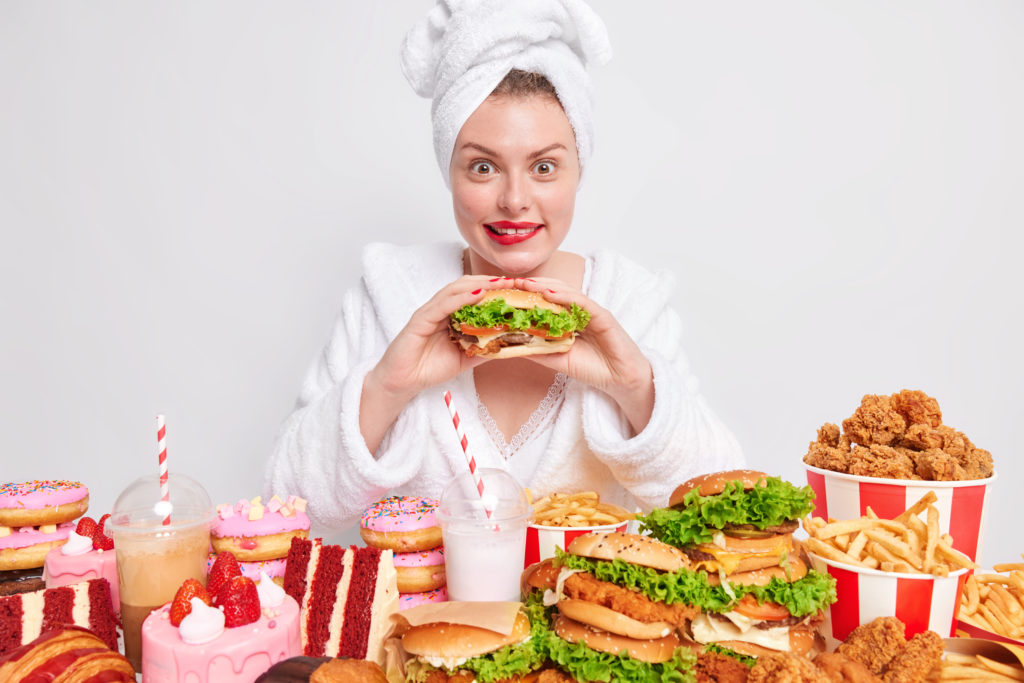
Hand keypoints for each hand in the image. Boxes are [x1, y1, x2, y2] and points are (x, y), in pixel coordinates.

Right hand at [361, 274, 515, 452]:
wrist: (402, 383)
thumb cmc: (429, 368)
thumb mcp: (465, 359)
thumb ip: (484, 349)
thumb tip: (509, 345)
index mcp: (451, 315)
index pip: (475, 294)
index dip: (496, 289)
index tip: (518, 288)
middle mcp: (440, 308)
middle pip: (467, 285)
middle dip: (491, 281)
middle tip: (515, 281)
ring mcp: (429, 312)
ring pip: (456, 290)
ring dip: (479, 284)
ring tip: (500, 283)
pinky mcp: (420, 320)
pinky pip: (442, 305)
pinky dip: (461, 298)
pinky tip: (478, 294)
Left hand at [512, 277, 654, 433]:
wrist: (620, 380)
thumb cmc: (592, 368)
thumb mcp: (556, 359)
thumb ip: (536, 350)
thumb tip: (508, 344)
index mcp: (567, 318)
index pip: (544, 301)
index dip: (525, 294)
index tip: (503, 291)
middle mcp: (578, 310)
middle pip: (552, 291)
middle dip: (530, 286)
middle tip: (507, 282)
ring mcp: (591, 311)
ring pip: (565, 292)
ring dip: (544, 285)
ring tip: (524, 283)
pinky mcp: (603, 316)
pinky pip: (582, 302)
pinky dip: (565, 297)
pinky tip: (548, 294)